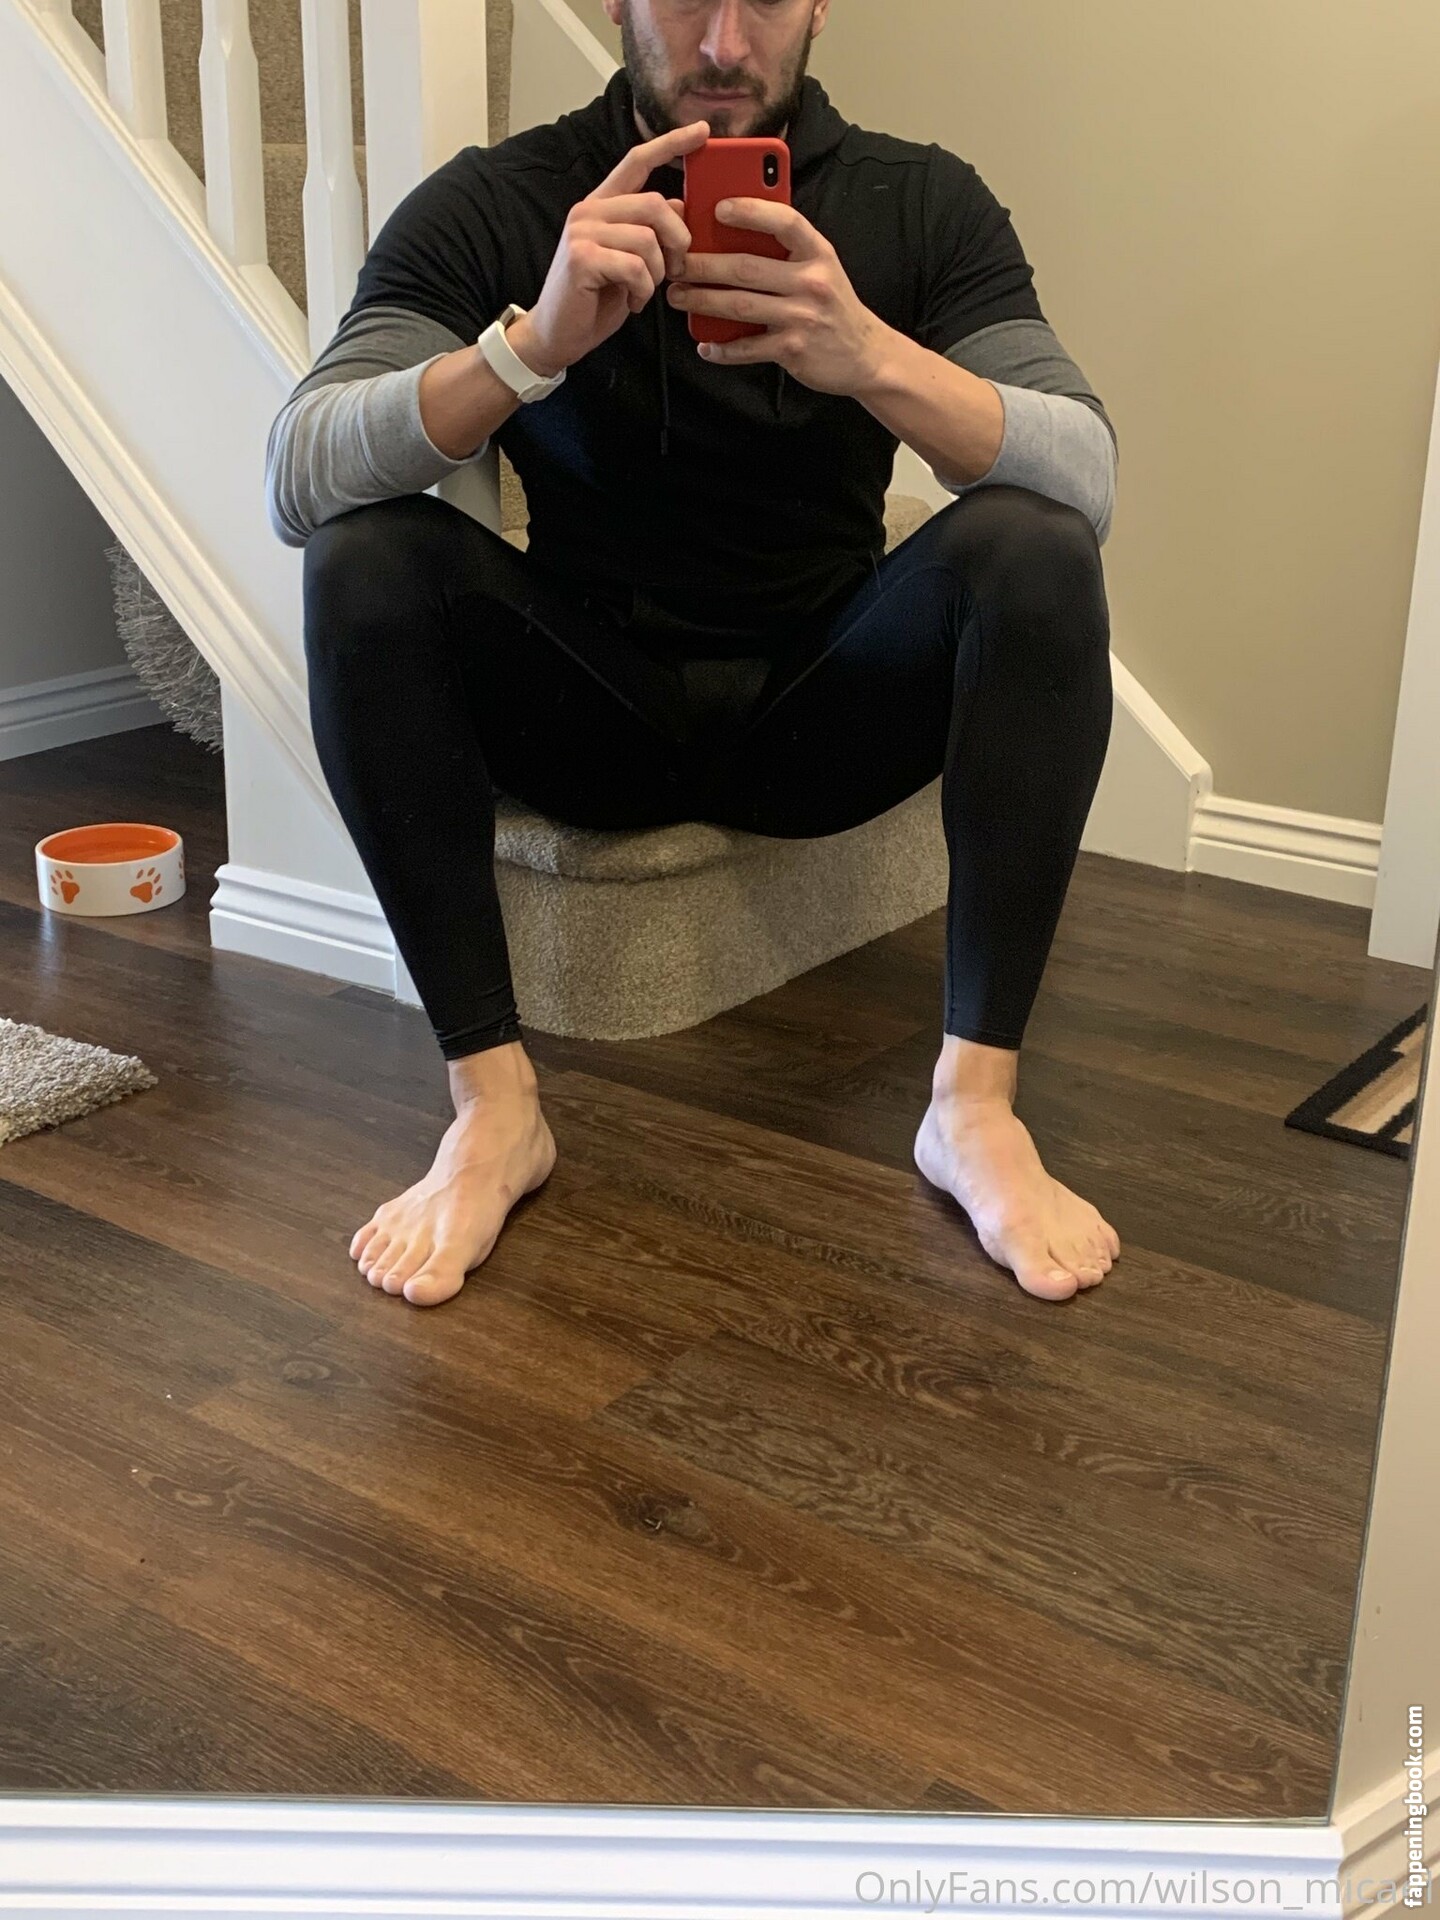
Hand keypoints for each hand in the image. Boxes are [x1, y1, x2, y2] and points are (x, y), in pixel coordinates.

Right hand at [513, 121, 705, 377]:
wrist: (557, 333)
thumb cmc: (596, 299)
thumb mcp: (631, 260)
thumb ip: (651, 230)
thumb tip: (679, 205)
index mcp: (602, 204)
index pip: (638, 160)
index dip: (671, 144)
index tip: (703, 132)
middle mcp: (590, 210)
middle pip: (654, 204)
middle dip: (677, 240)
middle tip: (674, 270)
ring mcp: (582, 231)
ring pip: (648, 239)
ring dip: (657, 273)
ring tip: (643, 291)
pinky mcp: (582, 257)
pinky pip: (635, 267)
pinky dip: (642, 291)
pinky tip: (632, 302)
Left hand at [664, 197, 890, 396]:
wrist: (866, 355)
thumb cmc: (833, 304)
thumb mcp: (820, 267)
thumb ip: (786, 250)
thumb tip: (733, 233)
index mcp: (817, 252)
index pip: (784, 221)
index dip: (750, 211)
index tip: (716, 207)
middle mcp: (812, 281)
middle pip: (746, 267)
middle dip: (703, 264)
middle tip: (675, 263)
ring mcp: (803, 317)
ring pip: (740, 305)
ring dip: (702, 301)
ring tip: (677, 296)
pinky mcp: (794, 350)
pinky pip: (749, 347)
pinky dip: (723, 349)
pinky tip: (704, 345)